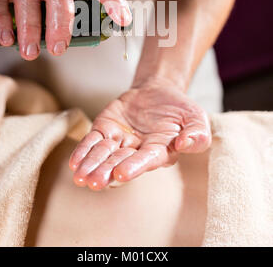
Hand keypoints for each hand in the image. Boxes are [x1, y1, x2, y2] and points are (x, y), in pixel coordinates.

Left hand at [69, 77, 210, 189]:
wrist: (158, 91)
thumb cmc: (180, 108)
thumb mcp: (196, 118)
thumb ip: (197, 133)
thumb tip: (185, 144)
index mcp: (160, 151)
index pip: (146, 160)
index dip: (134, 167)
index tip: (122, 173)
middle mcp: (137, 151)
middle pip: (120, 162)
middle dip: (107, 172)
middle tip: (94, 182)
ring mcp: (119, 141)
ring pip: (103, 155)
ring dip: (91, 166)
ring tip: (80, 177)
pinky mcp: (105, 129)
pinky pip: (92, 142)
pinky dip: (83, 151)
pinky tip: (74, 163)